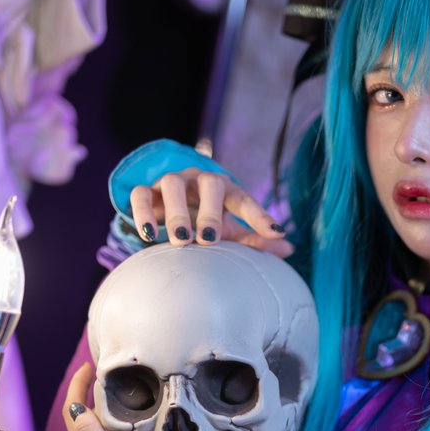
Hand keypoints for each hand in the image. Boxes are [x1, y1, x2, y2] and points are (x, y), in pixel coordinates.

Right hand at [130, 167, 294, 257]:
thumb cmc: (206, 225)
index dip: (260, 216)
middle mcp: (199, 182)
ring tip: (181, 240)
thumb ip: (256, 240)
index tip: (275, 233)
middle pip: (209, 183)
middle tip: (209, 240)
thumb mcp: (232, 234)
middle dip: (210, 212)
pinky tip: (149, 235)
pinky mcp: (147, 193)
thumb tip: (289, 248)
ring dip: (176, 212)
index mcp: (225, 191)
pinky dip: (143, 212)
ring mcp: (171, 184)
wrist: (169, 218)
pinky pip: (140, 195)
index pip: (245, 199)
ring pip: (172, 185)